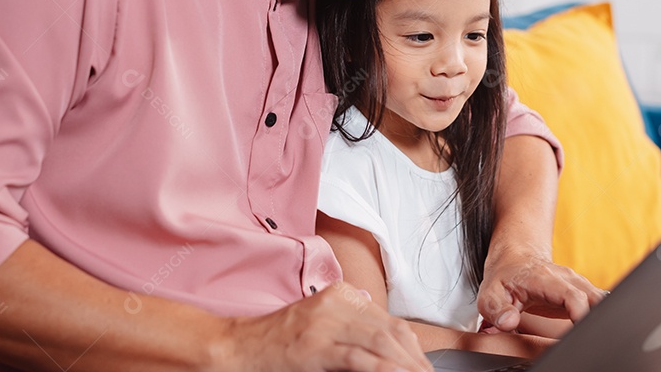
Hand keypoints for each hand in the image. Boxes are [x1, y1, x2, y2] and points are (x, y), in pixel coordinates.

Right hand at [222, 281, 431, 371]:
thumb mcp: (316, 322)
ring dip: (405, 365)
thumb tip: (383, 332)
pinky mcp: (315, 347)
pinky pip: (359, 358)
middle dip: (414, 358)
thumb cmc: (276, 341)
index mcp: (339, 295)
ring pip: (380, 343)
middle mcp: (336, 304)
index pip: (389, 320)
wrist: (236, 347)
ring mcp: (325, 324)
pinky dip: (384, 369)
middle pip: (390, 331)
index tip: (423, 366)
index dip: (412, 346)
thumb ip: (348, 322)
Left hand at [476, 247, 605, 332]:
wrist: (515, 258)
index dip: (581, 314)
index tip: (579, 330)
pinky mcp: (581, 293)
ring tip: (593, 339)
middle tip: (590, 340)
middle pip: (595, 298)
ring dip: (601, 318)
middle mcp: (567, 279)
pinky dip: (600, 317)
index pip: (573, 295)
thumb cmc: (504, 276)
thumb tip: (509, 322)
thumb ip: (497, 309)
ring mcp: (577, 284)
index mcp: (546, 279)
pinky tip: (593, 332)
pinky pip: (600, 304)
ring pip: (602, 300)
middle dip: (598, 319)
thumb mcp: (490, 293)